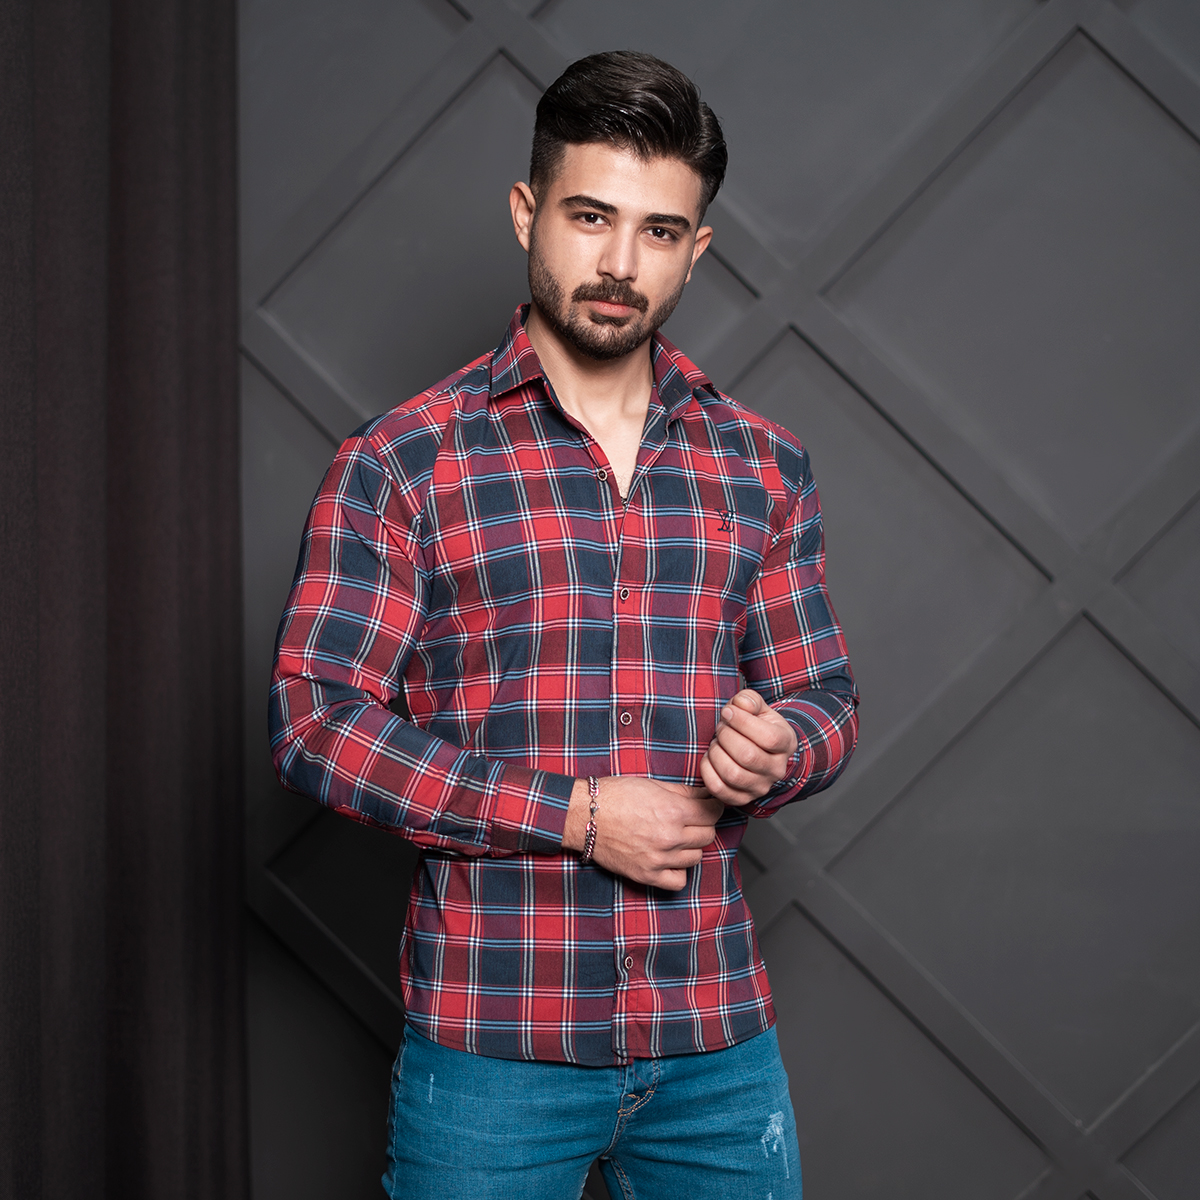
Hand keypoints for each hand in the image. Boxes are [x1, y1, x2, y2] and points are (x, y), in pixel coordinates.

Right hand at [563, 776, 722, 890]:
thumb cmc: (615, 795)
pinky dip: (678, 871)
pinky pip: (679, 881)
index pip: (713, 813)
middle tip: (689, 820)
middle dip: (702, 825)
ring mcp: (659, 858)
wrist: (585, 815)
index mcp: (673, 811)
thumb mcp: (653, 785)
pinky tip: (670, 859)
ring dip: (690, 847)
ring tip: (675, 837)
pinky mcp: (647, 875)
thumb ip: (685, 792)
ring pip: (696, 857)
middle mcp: (670, 837)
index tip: (708, 806)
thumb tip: (708, 794)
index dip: (712, 807)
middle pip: (707, 836)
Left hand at [699, 689, 797, 806]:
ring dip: (716, 753)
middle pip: (747, 756)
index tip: (728, 712)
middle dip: (726, 736)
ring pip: (732, 774)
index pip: (768, 737)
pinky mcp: (741, 798)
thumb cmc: (755, 725)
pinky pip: (718, 788)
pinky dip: (707, 770)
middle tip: (721, 728)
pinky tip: (711, 757)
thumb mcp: (757, 707)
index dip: (742, 722)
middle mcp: (777, 769)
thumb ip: (749, 700)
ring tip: (717, 742)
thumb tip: (741, 704)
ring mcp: (760, 787)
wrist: (758, 750)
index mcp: (785, 743)